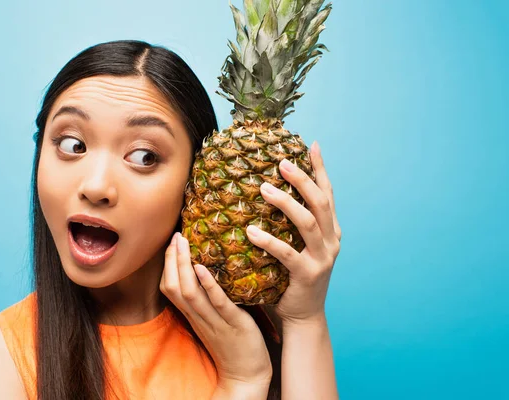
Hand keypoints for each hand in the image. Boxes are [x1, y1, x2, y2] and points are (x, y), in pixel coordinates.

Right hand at [160, 232, 272, 389]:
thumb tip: (211, 269)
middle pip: (174, 287)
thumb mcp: (216, 319)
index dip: (168, 265)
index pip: (170, 288)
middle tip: (175, 236)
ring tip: (183, 244)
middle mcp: (199, 317)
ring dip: (183, 267)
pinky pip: (217, 304)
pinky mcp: (234, 324)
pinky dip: (207, 285)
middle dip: (172, 260)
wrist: (246, 376)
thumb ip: (211, 298)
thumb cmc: (234, 344)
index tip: (172, 242)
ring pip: (190, 293)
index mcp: (194, 315)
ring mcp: (214, 321)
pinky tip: (202, 268)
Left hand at [246, 141, 341, 324]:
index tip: (312, 145)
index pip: (327, 194)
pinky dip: (269, 241)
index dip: (321, 169)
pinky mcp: (308, 275)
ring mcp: (323, 258)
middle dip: (303, 179)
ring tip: (264, 189)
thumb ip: (293, 224)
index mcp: (331, 231)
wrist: (303, 315)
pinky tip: (251, 231)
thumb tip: (270, 190)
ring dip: (286, 203)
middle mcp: (332, 241)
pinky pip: (287, 254)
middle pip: (320, 202)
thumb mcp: (300, 246)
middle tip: (282, 163)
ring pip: (308, 222)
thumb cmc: (294, 276)